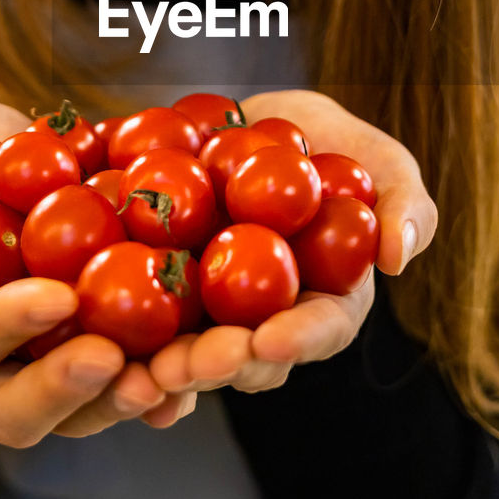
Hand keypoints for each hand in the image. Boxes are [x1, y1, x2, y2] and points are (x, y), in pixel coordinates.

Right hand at [0, 99, 195, 446]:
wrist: (1, 166)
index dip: (6, 323)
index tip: (57, 296)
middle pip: (14, 409)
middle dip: (64, 391)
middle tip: (113, 359)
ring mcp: (47, 362)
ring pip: (83, 411)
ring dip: (129, 396)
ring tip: (174, 372)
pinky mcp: (103, 348)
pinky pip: (135, 384)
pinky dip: (171, 385)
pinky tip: (204, 368)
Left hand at [148, 88, 436, 396]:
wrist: (255, 126)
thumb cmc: (334, 146)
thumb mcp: (382, 161)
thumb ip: (404, 203)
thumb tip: (399, 256)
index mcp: (326, 303)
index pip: (321, 330)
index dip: (298, 340)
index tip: (270, 338)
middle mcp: (266, 323)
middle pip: (248, 357)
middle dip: (221, 366)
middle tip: (192, 363)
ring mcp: (211, 315)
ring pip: (189, 352)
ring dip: (165, 370)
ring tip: (140, 371)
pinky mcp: (159, 293)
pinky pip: (137, 325)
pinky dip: (119, 343)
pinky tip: (94, 350)